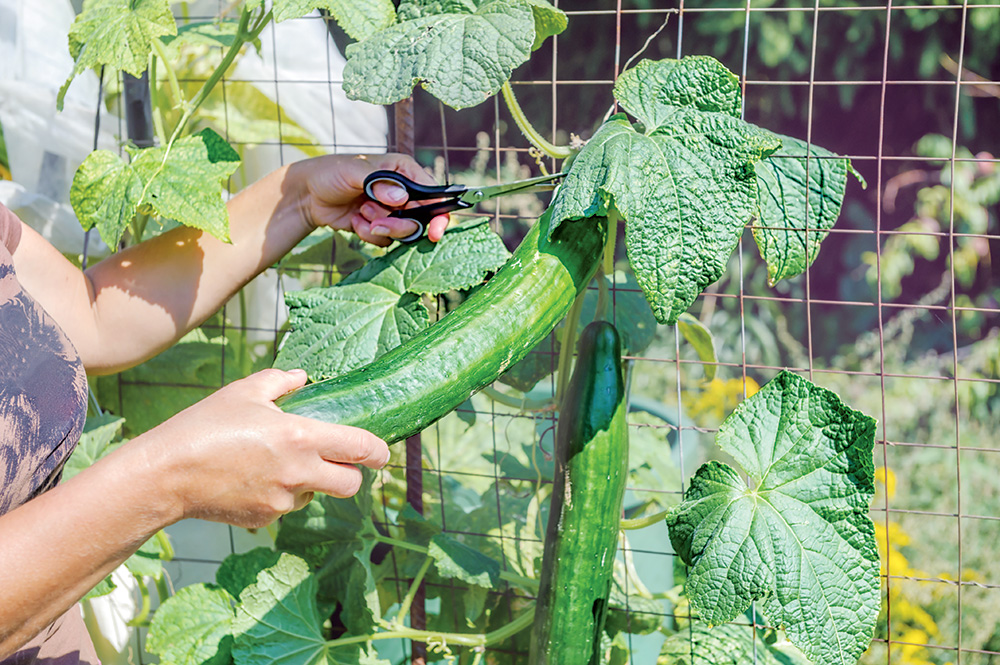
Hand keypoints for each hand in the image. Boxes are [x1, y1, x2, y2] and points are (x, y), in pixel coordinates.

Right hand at [133, 368, 389, 528]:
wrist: (165, 475)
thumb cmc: (204, 426)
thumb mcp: (244, 392)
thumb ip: (280, 382)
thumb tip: (302, 378)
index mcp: (302, 437)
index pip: (360, 449)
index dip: (378, 452)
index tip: (382, 453)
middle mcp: (300, 473)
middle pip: (351, 485)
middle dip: (351, 475)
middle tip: (337, 462)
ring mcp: (283, 501)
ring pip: (315, 496)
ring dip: (309, 483)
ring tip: (274, 464)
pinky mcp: (265, 520)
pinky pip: (285, 507)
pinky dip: (280, 495)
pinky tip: (251, 479)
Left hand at [292, 153, 449, 245]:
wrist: (309, 194)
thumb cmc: (331, 172)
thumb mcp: (354, 171)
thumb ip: (378, 183)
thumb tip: (401, 198)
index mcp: (404, 171)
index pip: (433, 193)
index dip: (438, 214)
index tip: (435, 233)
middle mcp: (403, 191)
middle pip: (420, 219)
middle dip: (397, 224)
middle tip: (376, 221)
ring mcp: (392, 211)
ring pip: (403, 232)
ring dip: (380, 228)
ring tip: (361, 215)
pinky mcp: (380, 226)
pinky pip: (385, 241)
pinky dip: (368, 234)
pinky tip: (354, 220)